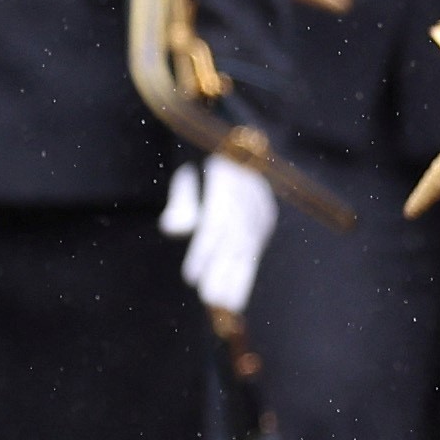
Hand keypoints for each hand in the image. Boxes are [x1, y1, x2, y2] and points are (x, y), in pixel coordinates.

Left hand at [170, 153, 279, 320]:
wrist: (228, 133)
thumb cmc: (194, 149)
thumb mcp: (182, 162)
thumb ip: (181, 198)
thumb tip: (174, 229)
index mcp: (229, 173)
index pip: (218, 221)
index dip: (205, 251)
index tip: (191, 277)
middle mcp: (251, 190)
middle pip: (237, 238)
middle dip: (224, 271)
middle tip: (211, 302)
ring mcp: (261, 204)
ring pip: (249, 245)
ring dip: (238, 278)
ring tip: (226, 307)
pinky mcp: (264, 217)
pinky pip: (253, 247)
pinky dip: (244, 271)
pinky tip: (234, 296)